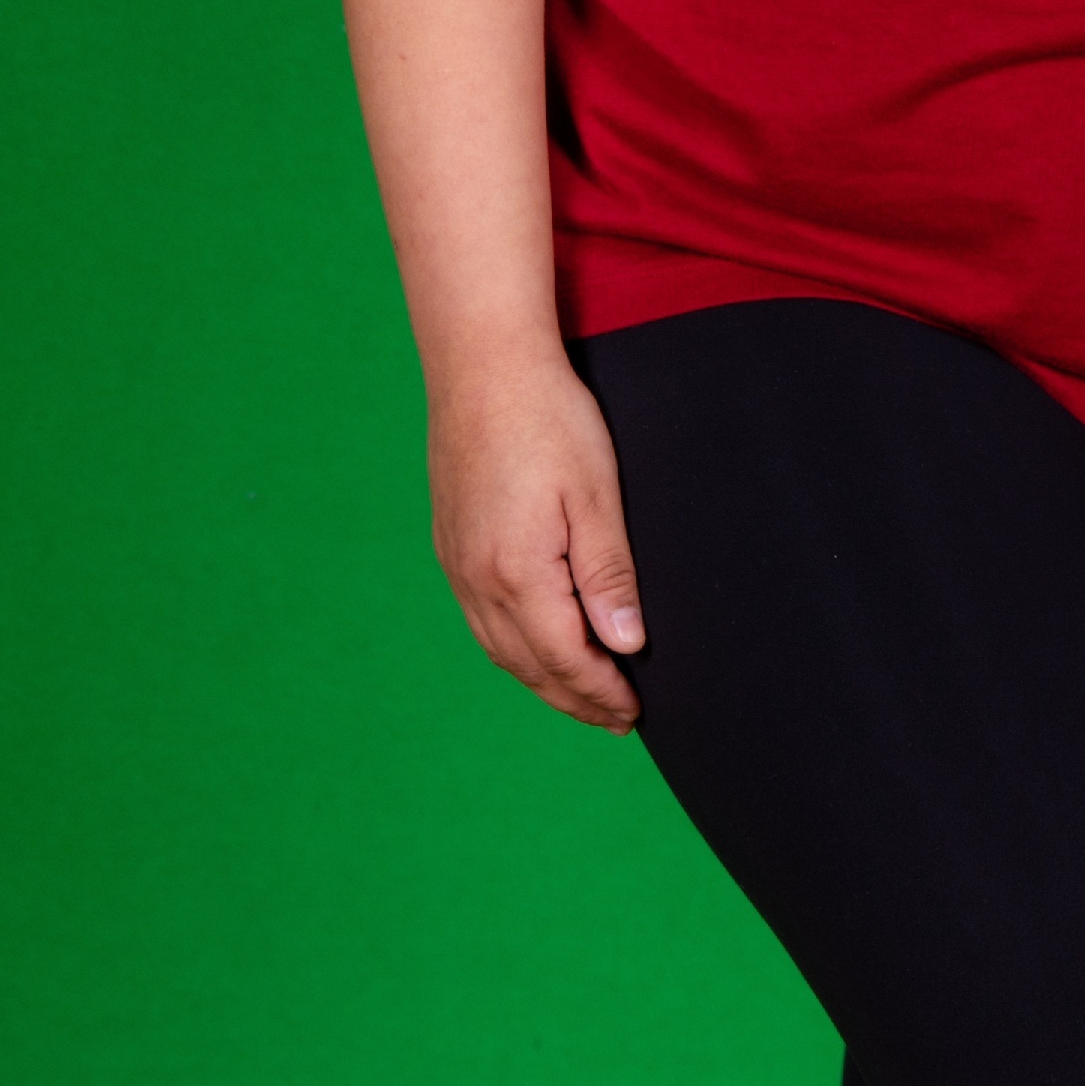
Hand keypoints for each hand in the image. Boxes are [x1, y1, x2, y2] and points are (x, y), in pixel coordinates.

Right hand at [426, 357, 644, 729]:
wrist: (483, 365)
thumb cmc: (549, 420)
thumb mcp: (596, 496)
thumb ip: (609, 577)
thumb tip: (626, 646)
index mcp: (517, 573)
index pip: (565, 658)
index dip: (601, 691)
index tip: (634, 713)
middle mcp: (476, 580)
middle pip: (529, 665)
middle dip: (574, 697)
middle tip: (616, 719)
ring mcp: (456, 563)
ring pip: (499, 647)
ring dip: (542, 677)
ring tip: (581, 693)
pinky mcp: (449, 543)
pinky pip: (481, 619)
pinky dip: (514, 646)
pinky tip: (535, 643)